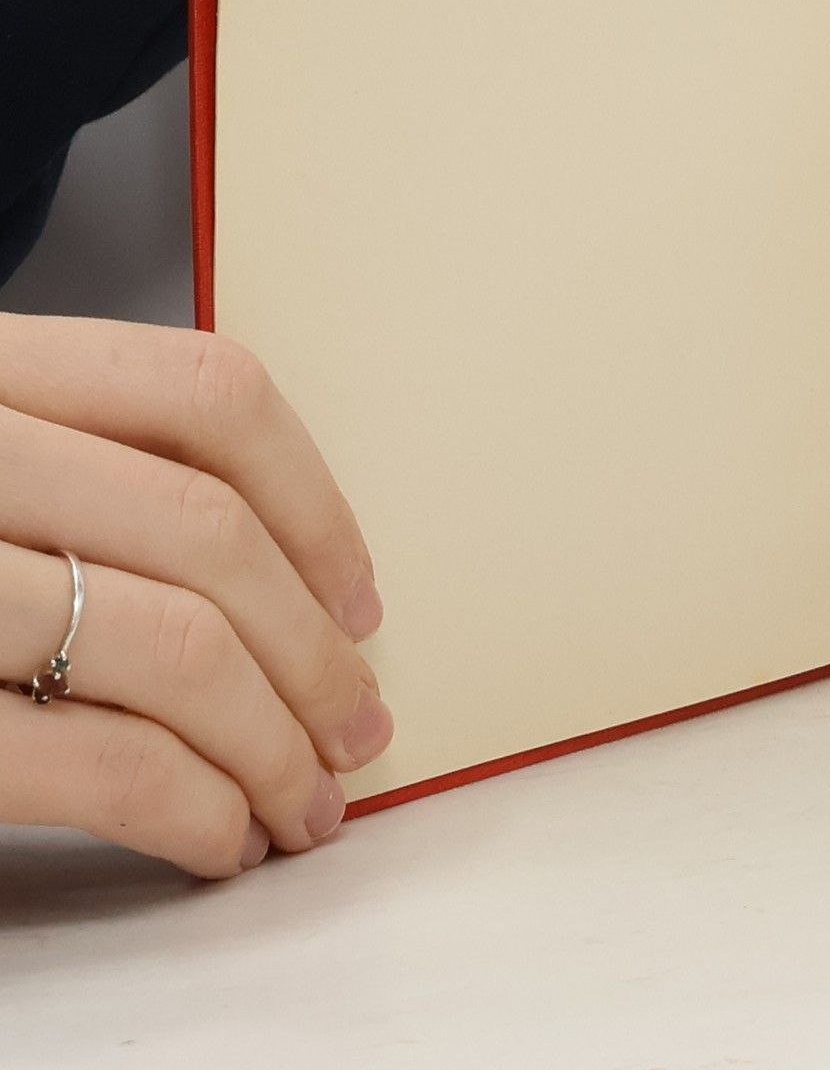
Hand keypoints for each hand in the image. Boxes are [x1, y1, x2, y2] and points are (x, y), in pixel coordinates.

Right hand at [0, 314, 389, 877]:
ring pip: (173, 645)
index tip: (359, 594)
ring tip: (304, 801)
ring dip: (273, 742)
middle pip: (207, 532)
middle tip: (356, 728)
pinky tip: (220, 835)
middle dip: (314, 650)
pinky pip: (99, 761)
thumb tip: (274, 571)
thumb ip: (71, 471)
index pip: (204, 393)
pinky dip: (194, 808)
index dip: (316, 501)